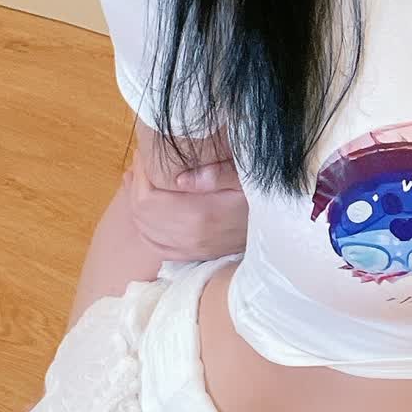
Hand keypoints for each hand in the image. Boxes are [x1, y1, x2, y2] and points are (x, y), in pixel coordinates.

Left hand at [123, 131, 248, 262]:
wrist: (276, 232)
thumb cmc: (260, 200)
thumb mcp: (245, 180)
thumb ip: (217, 175)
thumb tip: (179, 179)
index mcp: (199, 216)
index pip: (147, 199)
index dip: (139, 176)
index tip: (143, 156)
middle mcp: (189, 237)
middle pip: (141, 214)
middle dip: (134, 186)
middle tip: (140, 164)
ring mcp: (190, 250)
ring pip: (144, 230)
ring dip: (136, 206)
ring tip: (139, 181)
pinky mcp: (193, 255)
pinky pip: (155, 245)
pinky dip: (145, 226)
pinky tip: (147, 209)